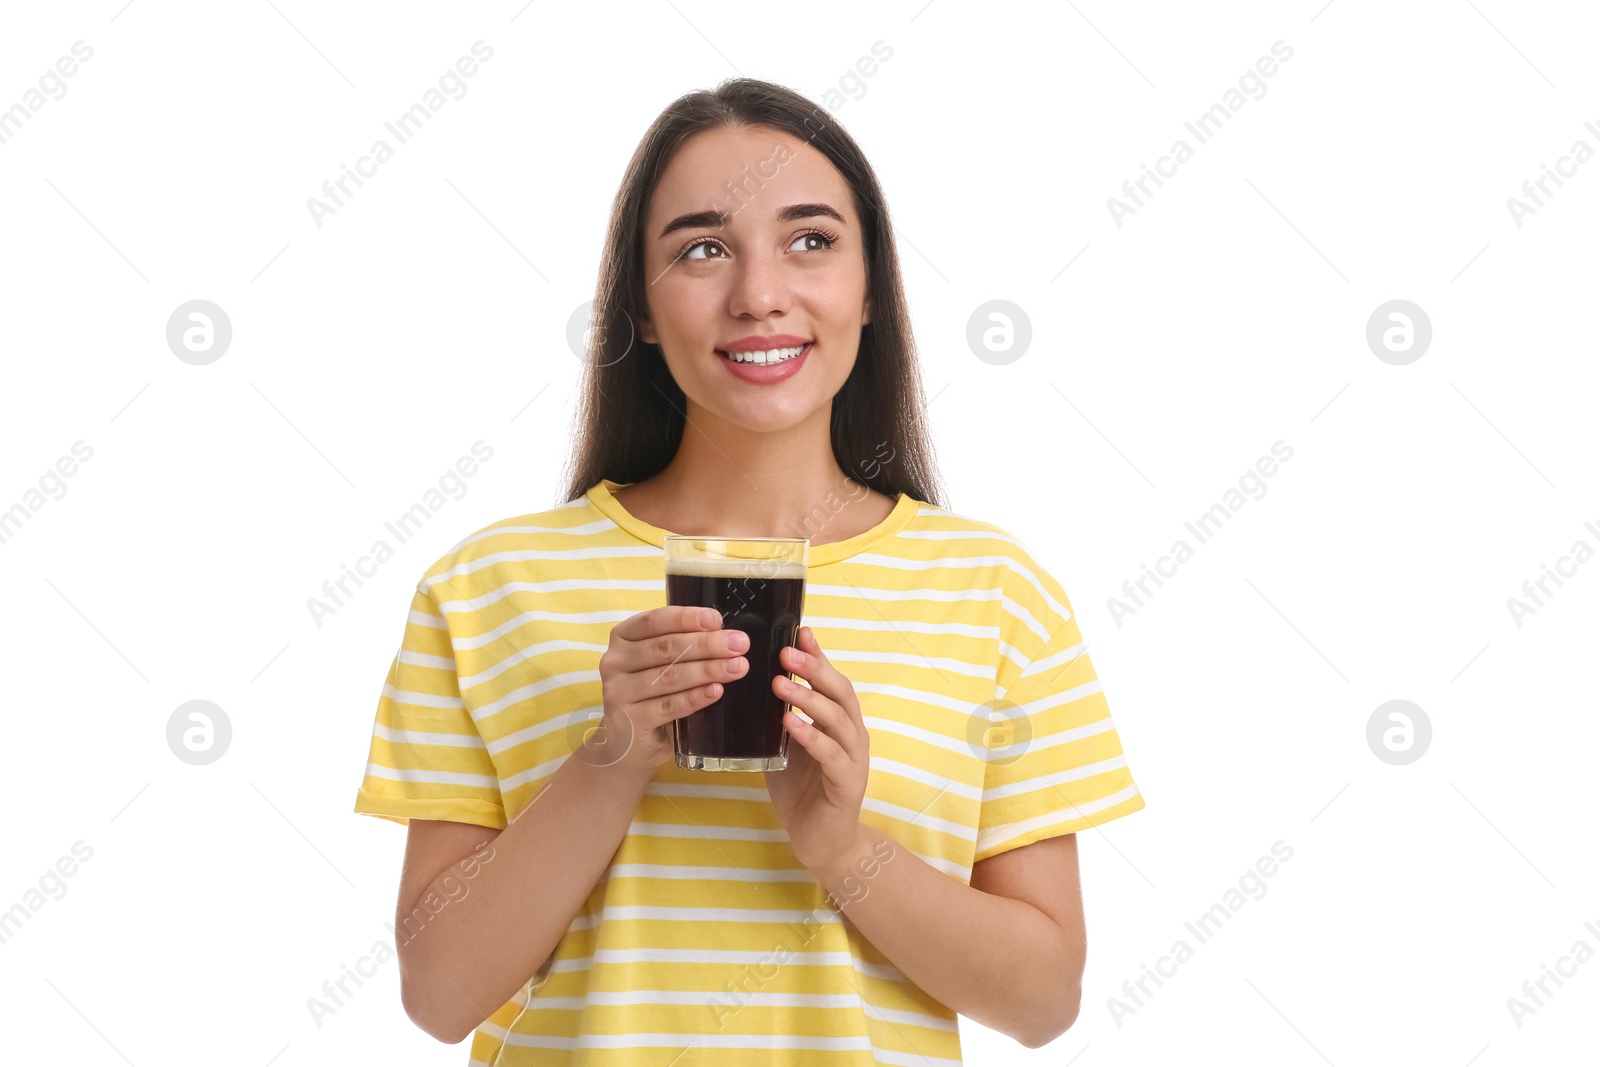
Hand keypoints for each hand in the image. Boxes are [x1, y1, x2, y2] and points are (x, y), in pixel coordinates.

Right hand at [588, 606, 749, 780]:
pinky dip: (694, 698)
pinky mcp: (629, 721)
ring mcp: (618, 692)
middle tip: (739, 644)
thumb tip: (725, 636)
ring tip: (737, 667)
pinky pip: (668, 706)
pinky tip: (715, 691)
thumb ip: (682, 646)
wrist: (626, 744)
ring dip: (707, 670)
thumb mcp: (659, 663)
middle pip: (665, 648)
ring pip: (669, 676)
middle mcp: (615, 661)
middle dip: (707, 645)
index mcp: (623, 637)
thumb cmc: (650, 694)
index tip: (716, 620)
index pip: (654, 621)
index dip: (686, 618)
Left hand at [764, 626, 869, 875]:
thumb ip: (777, 718)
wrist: (822, 842)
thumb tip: (748, 686)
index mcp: (840, 722)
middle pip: (840, 692)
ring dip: (809, 698)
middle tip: (785, 653)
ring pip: (838, 719)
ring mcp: (854, 759)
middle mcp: (853, 735)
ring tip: (779, 684)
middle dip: (814, 669)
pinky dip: (811, 736)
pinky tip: (790, 724)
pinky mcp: (848, 784)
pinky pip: (832, 755)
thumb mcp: (785, 746)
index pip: (832, 681)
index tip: (799, 631)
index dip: (818, 656)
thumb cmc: (802, 791)